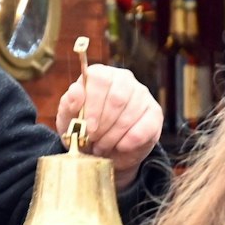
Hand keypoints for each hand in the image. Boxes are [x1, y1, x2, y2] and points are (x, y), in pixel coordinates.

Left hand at [56, 64, 160, 190]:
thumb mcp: (69, 119)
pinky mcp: (155, 112)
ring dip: (114, 136)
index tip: (88, 128)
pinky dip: (130, 141)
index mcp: (100, 75)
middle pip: (117, 98)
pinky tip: (120, 147)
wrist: (103, 149)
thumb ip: (69, 104)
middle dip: (103, 125)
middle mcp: (123, 79)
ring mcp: (142, 94)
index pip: (99, 79)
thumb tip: (76, 91)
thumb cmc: (84, 129)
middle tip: (94, 141)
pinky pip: (146, 126)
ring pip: (130, 114)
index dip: (93, 105)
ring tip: (102, 147)